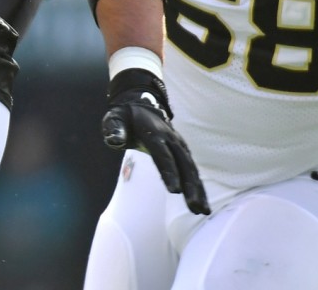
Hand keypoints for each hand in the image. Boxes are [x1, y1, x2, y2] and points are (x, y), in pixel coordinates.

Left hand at [101, 68, 210, 214]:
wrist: (142, 105)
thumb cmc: (125, 116)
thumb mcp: (115, 117)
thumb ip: (114, 128)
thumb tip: (114, 139)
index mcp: (154, 133)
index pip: (163, 155)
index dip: (169, 172)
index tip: (175, 191)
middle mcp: (171, 139)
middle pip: (183, 164)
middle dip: (190, 186)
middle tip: (194, 207)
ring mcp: (180, 145)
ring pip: (191, 169)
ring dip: (198, 190)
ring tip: (202, 211)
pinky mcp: (183, 152)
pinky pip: (192, 171)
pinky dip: (199, 187)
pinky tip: (202, 205)